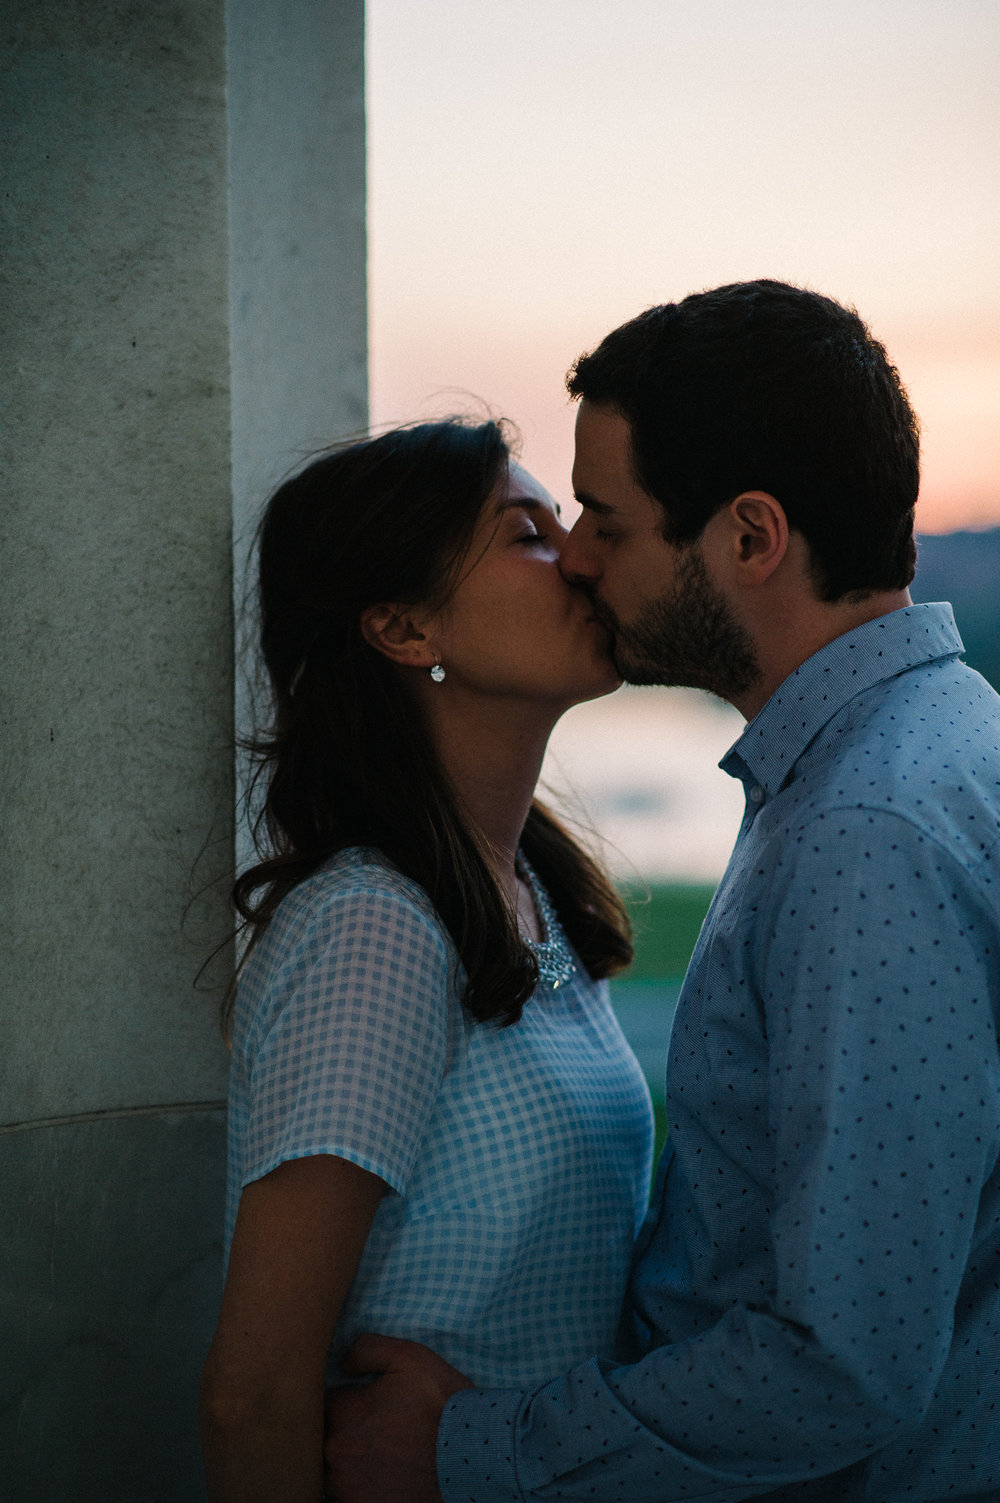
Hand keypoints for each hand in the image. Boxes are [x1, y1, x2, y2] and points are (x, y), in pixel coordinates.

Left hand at [324, 1335, 473, 1502]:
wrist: (471, 1456)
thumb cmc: (441, 1404)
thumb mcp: (409, 1357)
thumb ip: (366, 1349)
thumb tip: (342, 1363)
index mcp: (343, 1413)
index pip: (320, 1403)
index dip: (339, 1400)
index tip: (358, 1401)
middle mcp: (336, 1452)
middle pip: (322, 1438)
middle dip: (341, 1430)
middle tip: (370, 1428)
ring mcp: (347, 1487)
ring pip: (331, 1470)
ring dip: (347, 1461)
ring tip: (377, 1454)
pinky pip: (342, 1497)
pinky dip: (356, 1486)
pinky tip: (378, 1476)